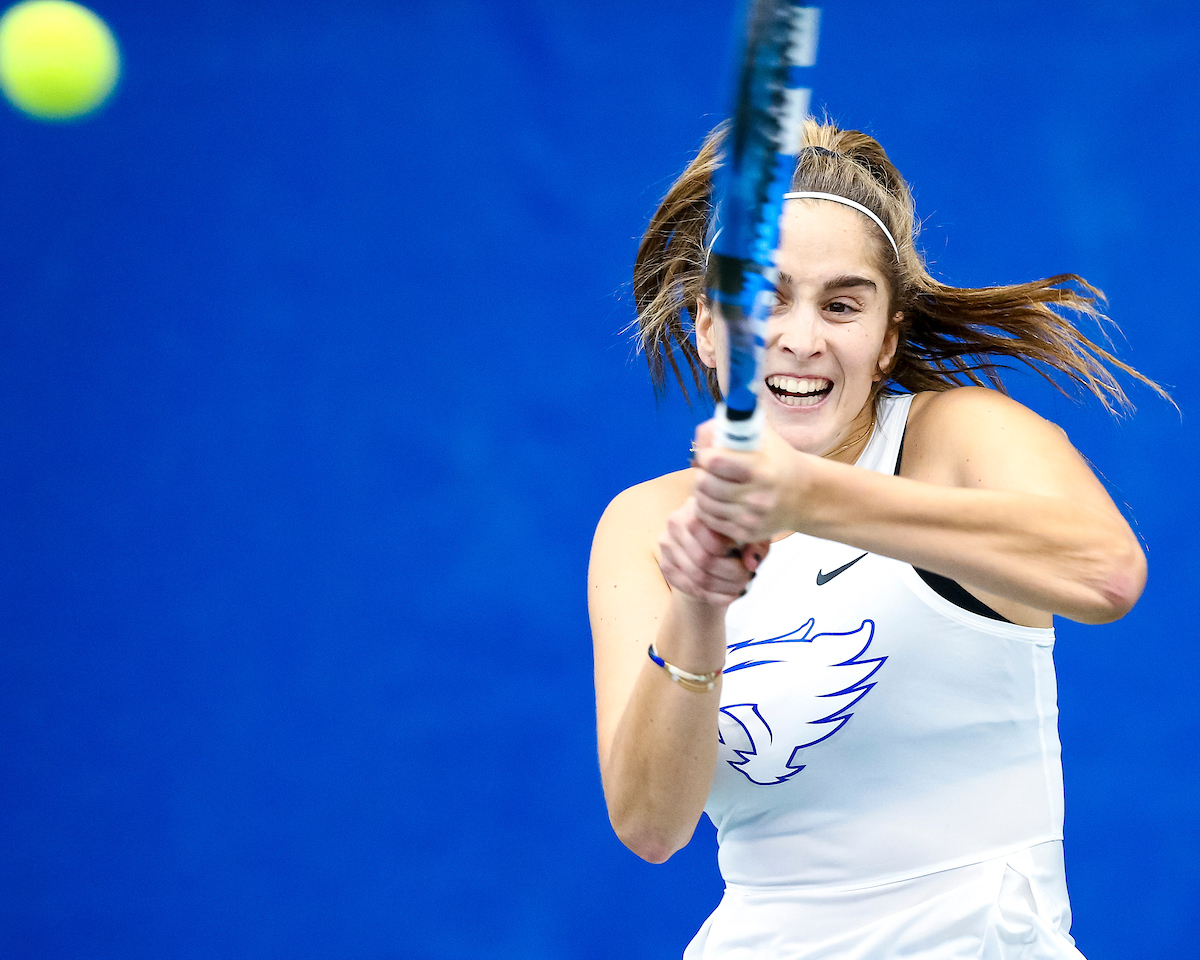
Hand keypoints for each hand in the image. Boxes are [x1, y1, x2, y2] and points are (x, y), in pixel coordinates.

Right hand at [657, 497, 769, 605]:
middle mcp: (676, 522)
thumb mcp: (751, 536)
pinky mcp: (665, 565)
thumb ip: (756, 546)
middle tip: (747, 578)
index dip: (731, 553)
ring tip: (741, 587)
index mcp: (698, 507)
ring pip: (698, 576)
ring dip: (724, 587)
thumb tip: (751, 564)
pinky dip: (713, 596)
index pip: (712, 537)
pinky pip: (690, 587)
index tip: (744, 557)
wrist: (706, 545)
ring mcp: (667, 544)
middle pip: (704, 559)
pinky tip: (729, 596)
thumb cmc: (733, 536)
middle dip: (731, 574)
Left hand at [691, 419, 809, 543]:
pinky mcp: (746, 534)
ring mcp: (751, 519)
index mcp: (761, 469)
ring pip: (703, 503)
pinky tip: (716, 500)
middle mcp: (757, 497)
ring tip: (711, 484)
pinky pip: (710, 521)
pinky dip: (706, 509)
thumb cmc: (778, 460)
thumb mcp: (762, 436)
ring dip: (701, 491)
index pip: (715, 461)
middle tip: (707, 470)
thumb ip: (730, 428)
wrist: (804, 496)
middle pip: (705, 483)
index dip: (705, 455)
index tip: (708, 454)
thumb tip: (701, 436)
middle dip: (701, 473)